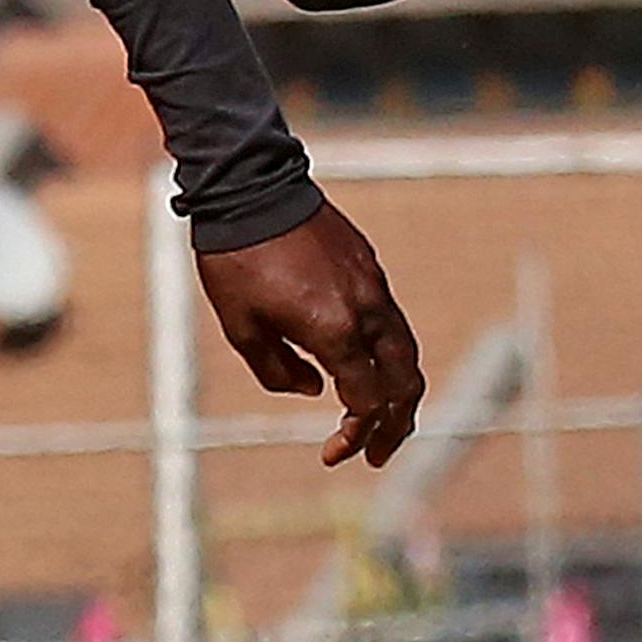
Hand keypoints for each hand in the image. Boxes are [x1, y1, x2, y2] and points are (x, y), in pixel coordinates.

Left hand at [200, 201, 424, 468]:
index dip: (355, 435)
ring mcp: (372, 285)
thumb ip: (279, 371)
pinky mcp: (368, 266)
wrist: (249, 186)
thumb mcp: (243, 328)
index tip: (333, 454)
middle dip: (395, 426)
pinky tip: (362, 366)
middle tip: (377, 455)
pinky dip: (386, 356)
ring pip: (406, 351)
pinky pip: (390, 321)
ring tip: (382, 420)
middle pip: (405, 382)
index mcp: (335, 331)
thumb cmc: (236, 260)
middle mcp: (366, 310)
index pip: (367, 401)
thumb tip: (313, 389)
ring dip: (398, 392)